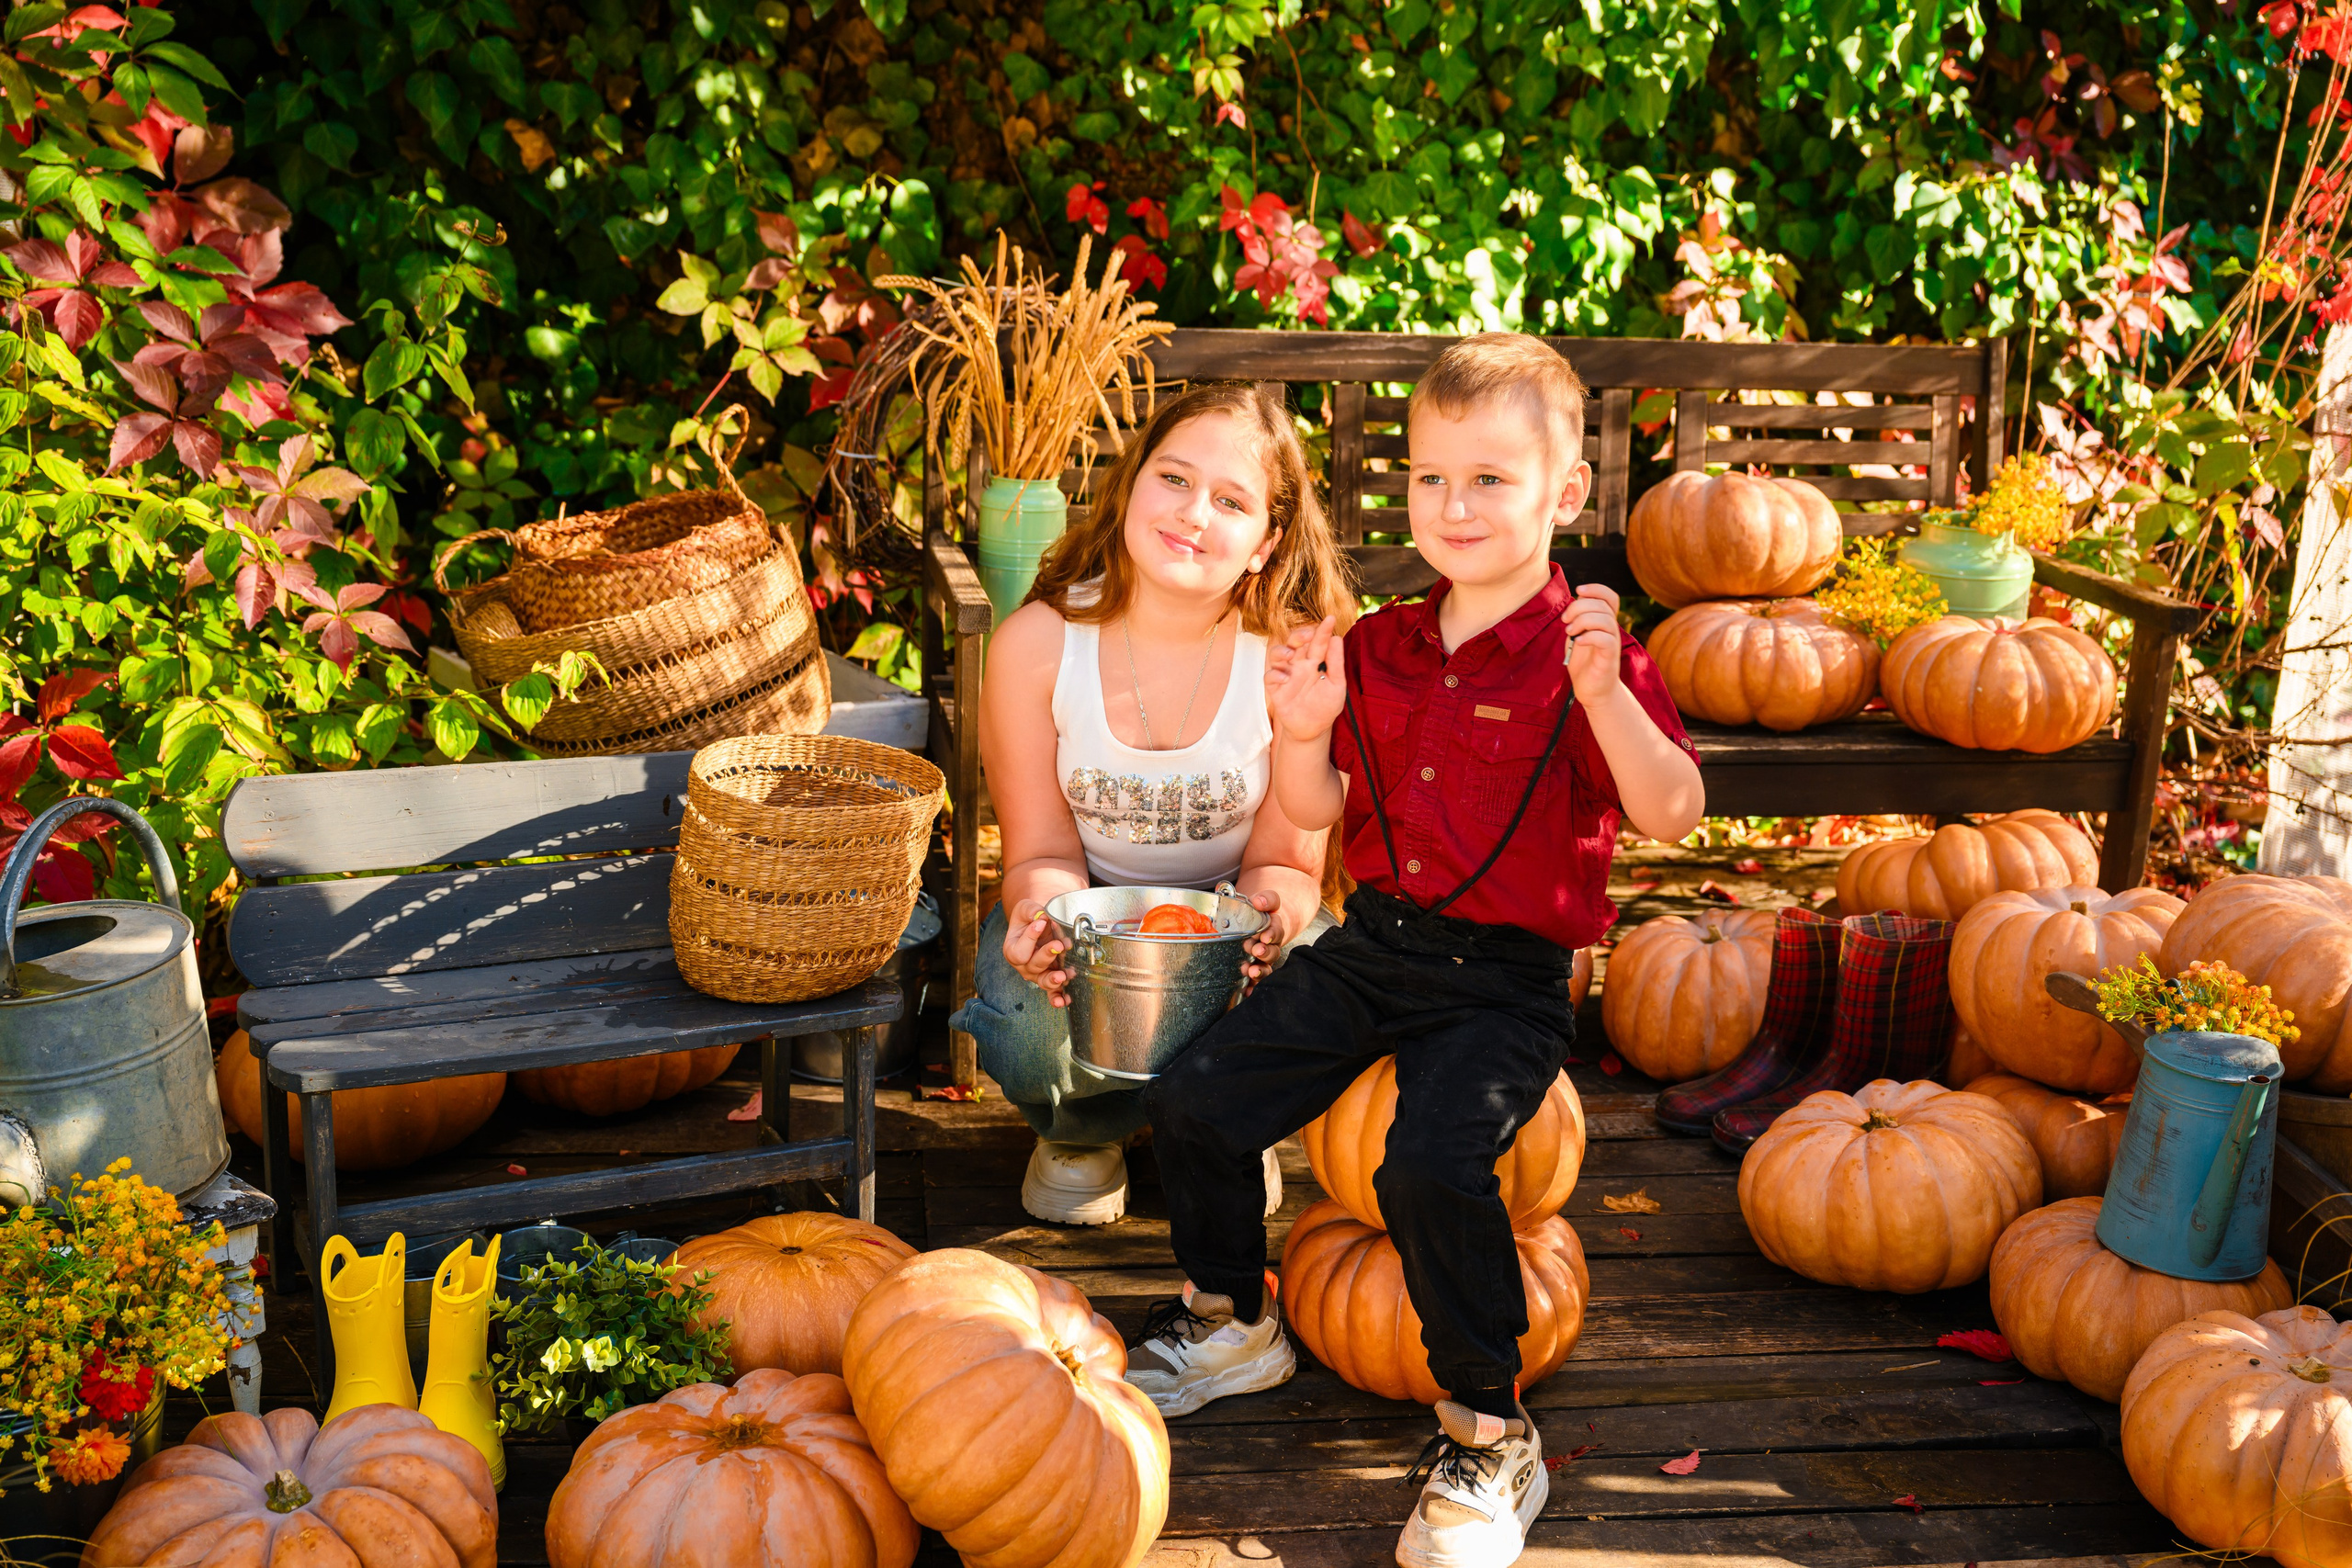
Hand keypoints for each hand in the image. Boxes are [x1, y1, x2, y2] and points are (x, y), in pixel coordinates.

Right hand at [1002, 898, 1072, 1005]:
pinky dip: (1059, 997)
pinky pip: (1053, 992)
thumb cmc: (1030, 918)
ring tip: (1062, 976)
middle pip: (1032, 966)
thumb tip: (1040, 916)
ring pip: (1043, 981)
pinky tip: (1066, 1000)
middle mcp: (1024, 965)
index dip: (1030, 937)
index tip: (1041, 922)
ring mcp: (1038, 974)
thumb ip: (1030, 911)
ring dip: (1053, 980)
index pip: (1018, 951)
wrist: (1041, 923)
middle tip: (1058, 945)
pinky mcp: (1051, 978)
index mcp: (1012, 949)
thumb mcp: (1026, 909)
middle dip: (1046, 955)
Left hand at [1238, 889, 1288, 979]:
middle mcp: (1271, 947)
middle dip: (1265, 953)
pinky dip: (1252, 988)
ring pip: (1266, 969)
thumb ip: (1265, 899)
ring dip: (1260, 971)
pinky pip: (1255, 982)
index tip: (1265, 936)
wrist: (1256, 924)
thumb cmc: (1258, 912)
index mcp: (1273, 929)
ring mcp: (1263, 961)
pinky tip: (1246, 991)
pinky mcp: (1255, 971)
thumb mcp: (1264, 901)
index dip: (1272, 934)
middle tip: (1255, 950)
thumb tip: (1259, 902)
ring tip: (1250, 971)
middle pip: (1272, 952)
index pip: (1276, 932)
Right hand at [1266, 615, 1347, 744]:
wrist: (1313, 729)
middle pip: (1295, 642)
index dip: (1323, 630)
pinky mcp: (1276, 689)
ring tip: (1291, 655)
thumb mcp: (1337, 685)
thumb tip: (1336, 639)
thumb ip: (1336, 663)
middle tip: (1308, 635)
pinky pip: (1269, 677)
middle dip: (1299, 635)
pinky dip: (1275, 675)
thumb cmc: (1326, 706)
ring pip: (1278, 654)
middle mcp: (1299, 665)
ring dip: (1282, 651)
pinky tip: (1285, 679)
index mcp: (1316, 662)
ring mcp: (1286, 675)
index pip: (1318, 642)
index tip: (1330, 619)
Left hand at [1561, 583, 1623, 705]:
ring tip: (1569, 632)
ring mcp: (1612, 643)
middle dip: (1579, 606)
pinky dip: (1589, 637)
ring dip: (1583, 620)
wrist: (1592, 691)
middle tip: (1565, 620)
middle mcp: (1611, 630)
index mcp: (1604, 622)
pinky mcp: (1609, 658)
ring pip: (1605, 619)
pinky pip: (1606, 640)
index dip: (1596, 589)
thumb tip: (1574, 601)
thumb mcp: (1577, 635)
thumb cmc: (1584, 663)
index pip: (1610, 597)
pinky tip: (1577, 642)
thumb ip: (1578, 618)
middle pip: (1602, 605)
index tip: (1578, 590)